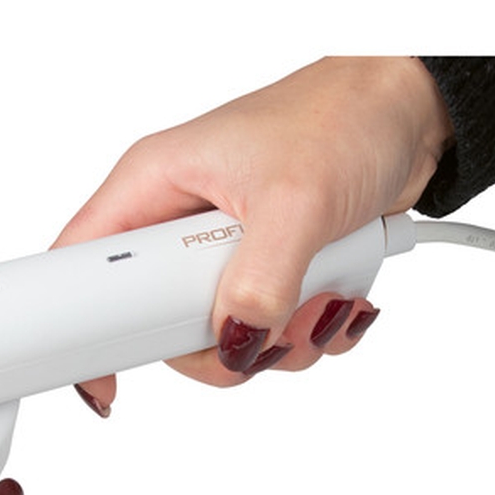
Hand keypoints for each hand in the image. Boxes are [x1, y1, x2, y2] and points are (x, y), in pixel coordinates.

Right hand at [57, 56, 453, 411]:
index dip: (85, 330)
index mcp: (156, 185)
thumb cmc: (343, 116)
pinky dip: (310, 330)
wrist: (409, 112)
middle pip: (160, 323)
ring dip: (280, 340)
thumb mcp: (297, 198)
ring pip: (223, 338)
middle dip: (222, 342)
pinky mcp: (267, 273)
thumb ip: (261, 278)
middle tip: (260, 329)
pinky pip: (270, 333)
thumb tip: (236, 339)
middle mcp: (181, 223)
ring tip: (319, 295)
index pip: (85, 265)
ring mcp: (225, 254)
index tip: (106, 381)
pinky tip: (335, 294)